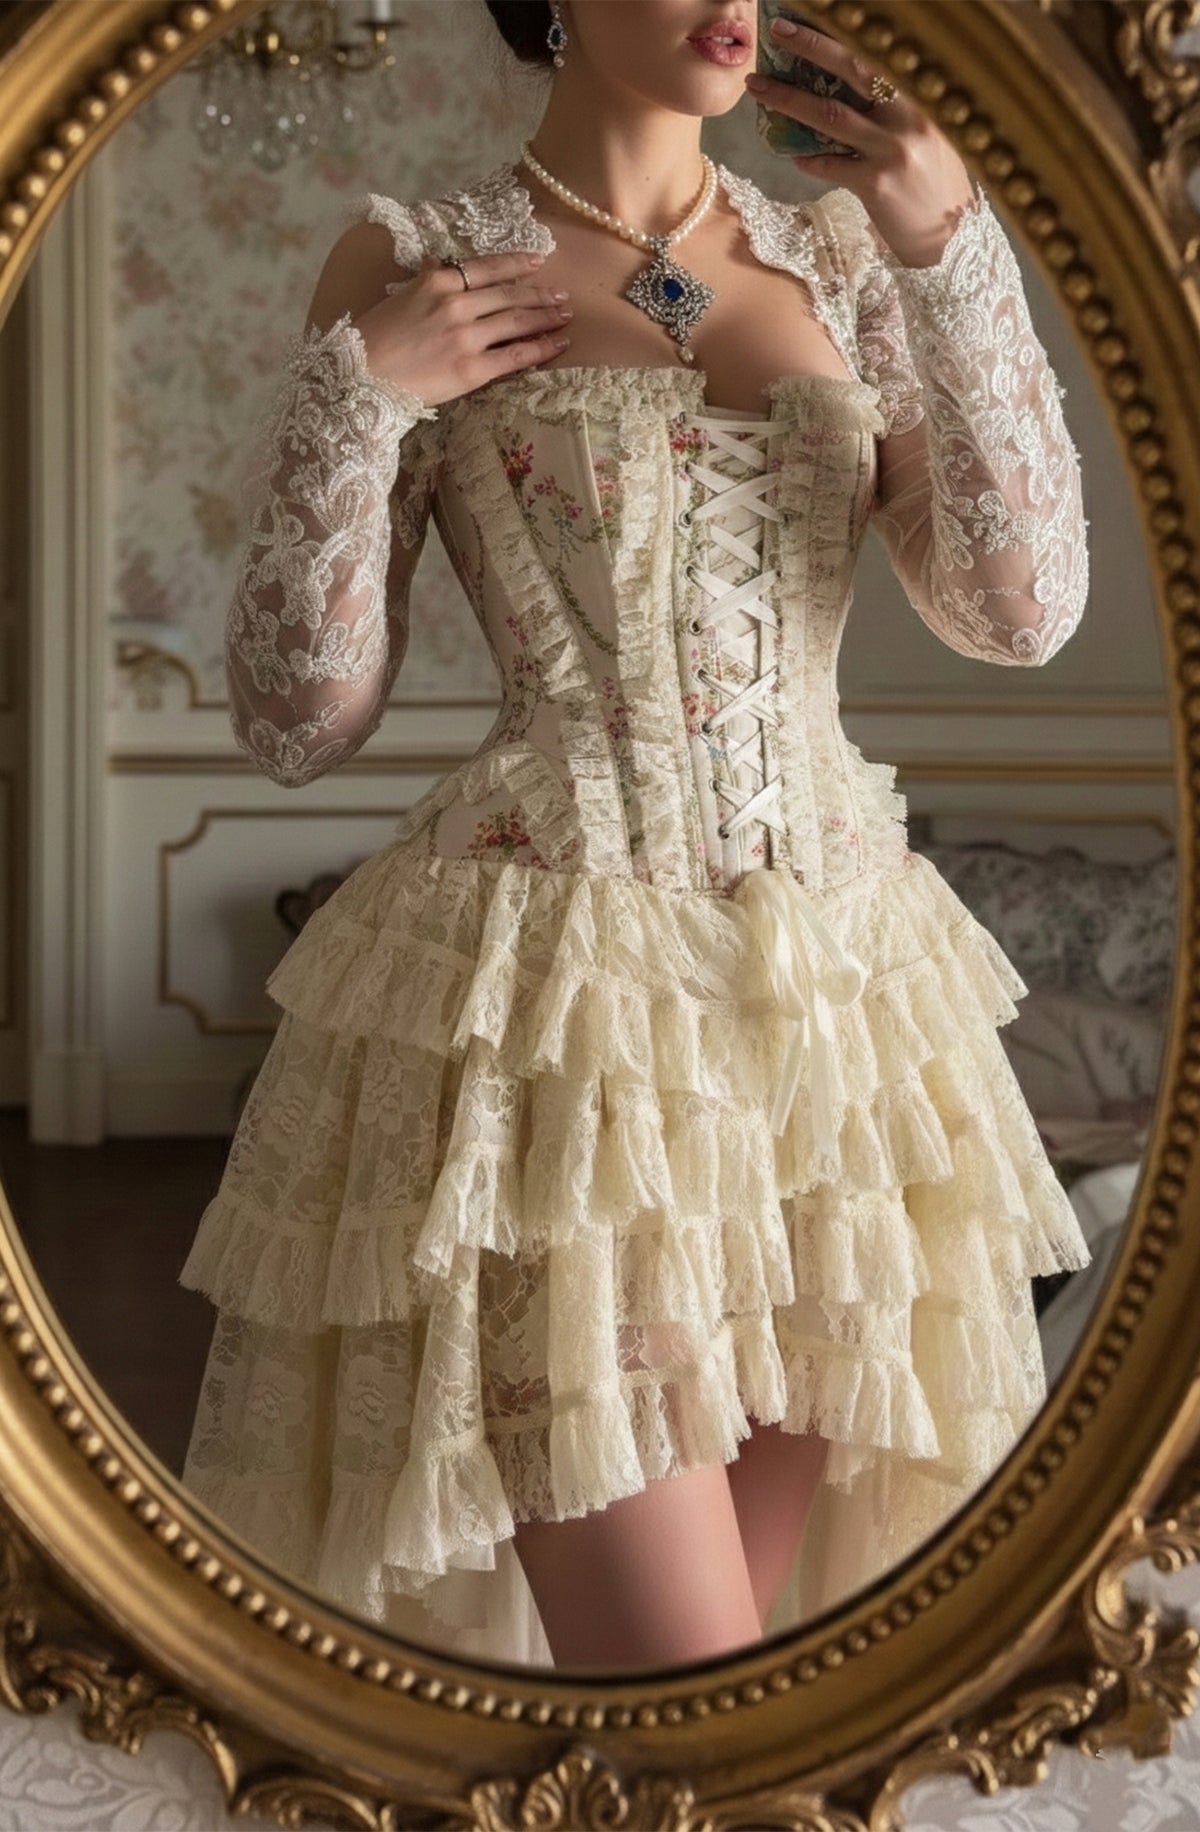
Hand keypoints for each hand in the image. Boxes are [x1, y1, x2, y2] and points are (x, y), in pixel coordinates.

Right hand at [353, 250, 573, 406]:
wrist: (359, 379)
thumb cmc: (372, 340)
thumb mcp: (397, 297)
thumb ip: (425, 280)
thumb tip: (439, 264)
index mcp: (437, 283)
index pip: (487, 267)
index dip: (517, 263)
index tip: (538, 262)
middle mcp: (456, 304)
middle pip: (509, 294)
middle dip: (540, 293)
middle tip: (562, 295)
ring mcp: (466, 337)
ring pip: (517, 320)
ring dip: (546, 316)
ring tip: (565, 315)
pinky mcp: (472, 370)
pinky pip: (515, 356)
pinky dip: (540, 348)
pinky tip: (557, 344)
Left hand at [746, 15, 977, 267]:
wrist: (952, 241)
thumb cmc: (937, 186)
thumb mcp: (929, 136)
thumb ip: (897, 112)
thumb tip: (849, 90)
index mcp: (924, 96)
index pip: (879, 53)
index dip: (844, 32)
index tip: (813, 16)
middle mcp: (911, 115)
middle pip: (853, 68)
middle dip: (812, 45)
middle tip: (778, 31)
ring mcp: (892, 150)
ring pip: (830, 115)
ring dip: (789, 99)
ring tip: (758, 87)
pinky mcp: (876, 185)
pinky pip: (830, 165)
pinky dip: (809, 159)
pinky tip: (793, 156)